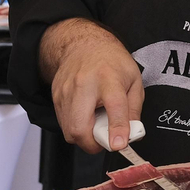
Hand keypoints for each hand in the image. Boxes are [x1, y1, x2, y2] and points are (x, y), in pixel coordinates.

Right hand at [43, 19, 145, 152]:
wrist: (83, 45)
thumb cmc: (110, 62)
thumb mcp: (134, 81)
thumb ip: (134, 110)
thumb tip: (130, 134)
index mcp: (109, 78)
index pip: (113, 106)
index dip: (116, 129)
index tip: (118, 144)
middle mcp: (84, 84)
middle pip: (80, 127)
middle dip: (93, 144)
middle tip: (105, 138)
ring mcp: (66, 92)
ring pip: (70, 131)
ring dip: (85, 137)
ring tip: (96, 122)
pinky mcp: (56, 98)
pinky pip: (64, 125)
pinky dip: (76, 128)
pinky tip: (86, 115)